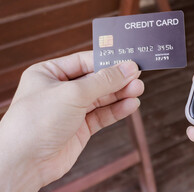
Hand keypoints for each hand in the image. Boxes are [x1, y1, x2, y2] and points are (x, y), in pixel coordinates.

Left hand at [0, 51, 143, 190]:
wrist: (24, 163)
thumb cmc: (35, 122)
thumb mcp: (73, 93)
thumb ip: (104, 81)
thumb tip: (128, 67)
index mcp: (50, 73)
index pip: (85, 61)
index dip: (107, 61)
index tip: (128, 61)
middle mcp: (61, 90)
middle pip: (96, 80)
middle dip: (117, 79)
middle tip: (137, 77)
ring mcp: (71, 109)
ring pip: (102, 98)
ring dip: (121, 94)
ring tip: (138, 90)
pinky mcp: (80, 127)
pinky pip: (103, 115)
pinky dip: (117, 110)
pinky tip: (131, 104)